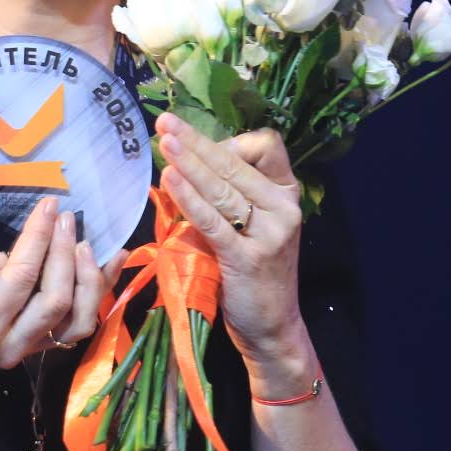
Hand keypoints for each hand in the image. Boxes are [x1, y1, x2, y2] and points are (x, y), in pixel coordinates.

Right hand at [0, 197, 127, 370]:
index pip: (19, 279)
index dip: (38, 239)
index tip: (47, 206)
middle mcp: (12, 345)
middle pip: (55, 300)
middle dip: (64, 253)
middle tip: (65, 217)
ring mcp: (31, 350)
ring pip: (79, 319)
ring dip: (88, 277)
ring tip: (84, 241)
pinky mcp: (43, 345)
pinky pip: (81, 323)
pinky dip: (100, 290)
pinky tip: (115, 259)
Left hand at [155, 112, 310, 371]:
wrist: (272, 328)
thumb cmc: (255, 274)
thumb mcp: (253, 228)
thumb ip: (231, 196)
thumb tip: (187, 161)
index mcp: (287, 195)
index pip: (265, 146)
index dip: (229, 141)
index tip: (201, 148)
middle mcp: (284, 209)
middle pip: (235, 161)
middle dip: (196, 141)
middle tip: (165, 123)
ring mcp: (270, 234)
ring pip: (222, 187)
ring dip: (189, 163)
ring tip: (164, 144)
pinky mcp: (248, 258)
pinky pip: (213, 220)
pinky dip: (189, 198)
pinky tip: (170, 180)